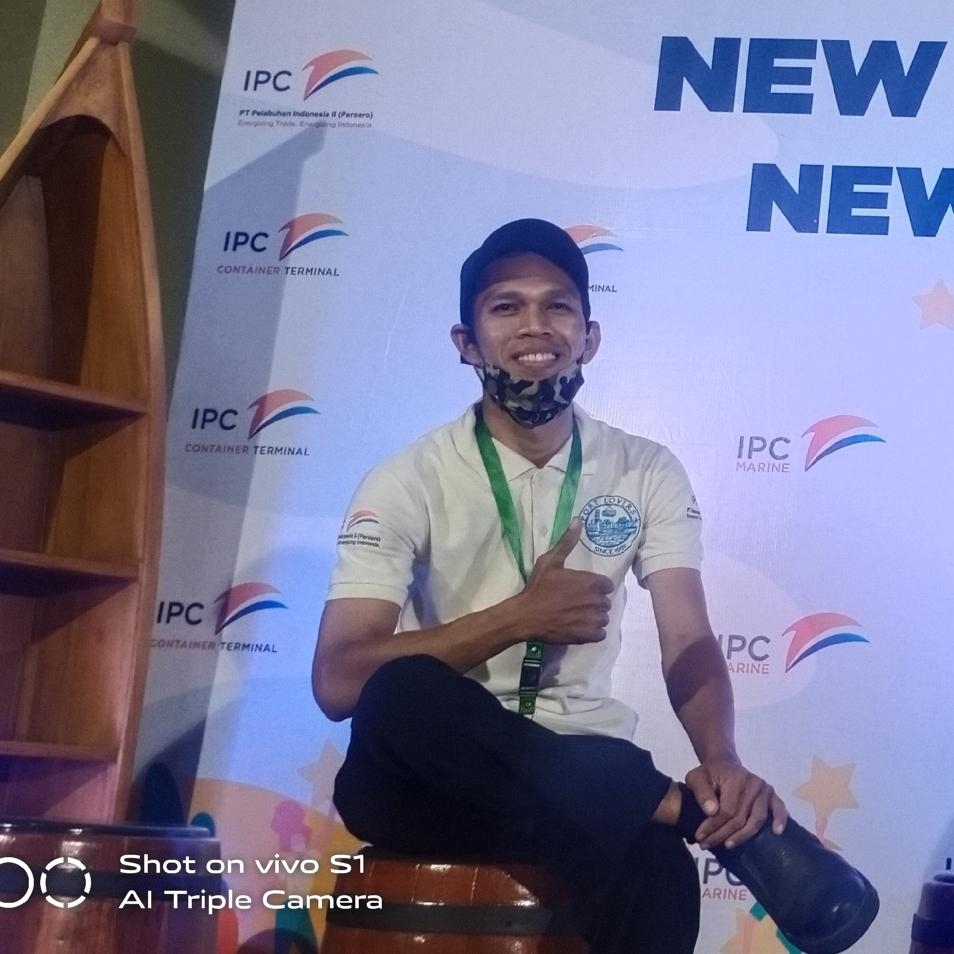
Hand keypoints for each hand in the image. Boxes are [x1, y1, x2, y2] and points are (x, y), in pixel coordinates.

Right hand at [518, 520, 613, 644]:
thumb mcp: (550, 561)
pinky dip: (593, 632)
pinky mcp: (588, 636)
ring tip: (578, 616)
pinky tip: (579, 627)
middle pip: (605, 601)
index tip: (583, 589)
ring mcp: (594, 620)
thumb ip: (567, 542)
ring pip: (604, 617)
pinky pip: (601, 634)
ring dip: (594, 617)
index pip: (606, 585)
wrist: (526, 616)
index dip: (596, 587)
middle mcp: (597, 601)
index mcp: (591, 582)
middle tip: (577, 602)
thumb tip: (579, 519)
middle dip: (594, 601)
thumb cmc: (538, 587)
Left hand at [685, 757, 787, 849]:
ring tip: (728, 844)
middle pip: (741, 818)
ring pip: (756, 820)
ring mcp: (764, 789)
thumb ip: (701, 792)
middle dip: (723, 834)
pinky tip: (776, 832)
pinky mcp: (772, 794)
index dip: (713, 826)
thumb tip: (711, 811)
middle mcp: (753, 783)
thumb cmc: (709, 774)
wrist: (724, 765)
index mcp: (735, 778)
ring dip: (742, 836)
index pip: (726, 810)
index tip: (700, 837)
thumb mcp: (696, 778)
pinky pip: (779, 808)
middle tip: (707, 845)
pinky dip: (780, 820)